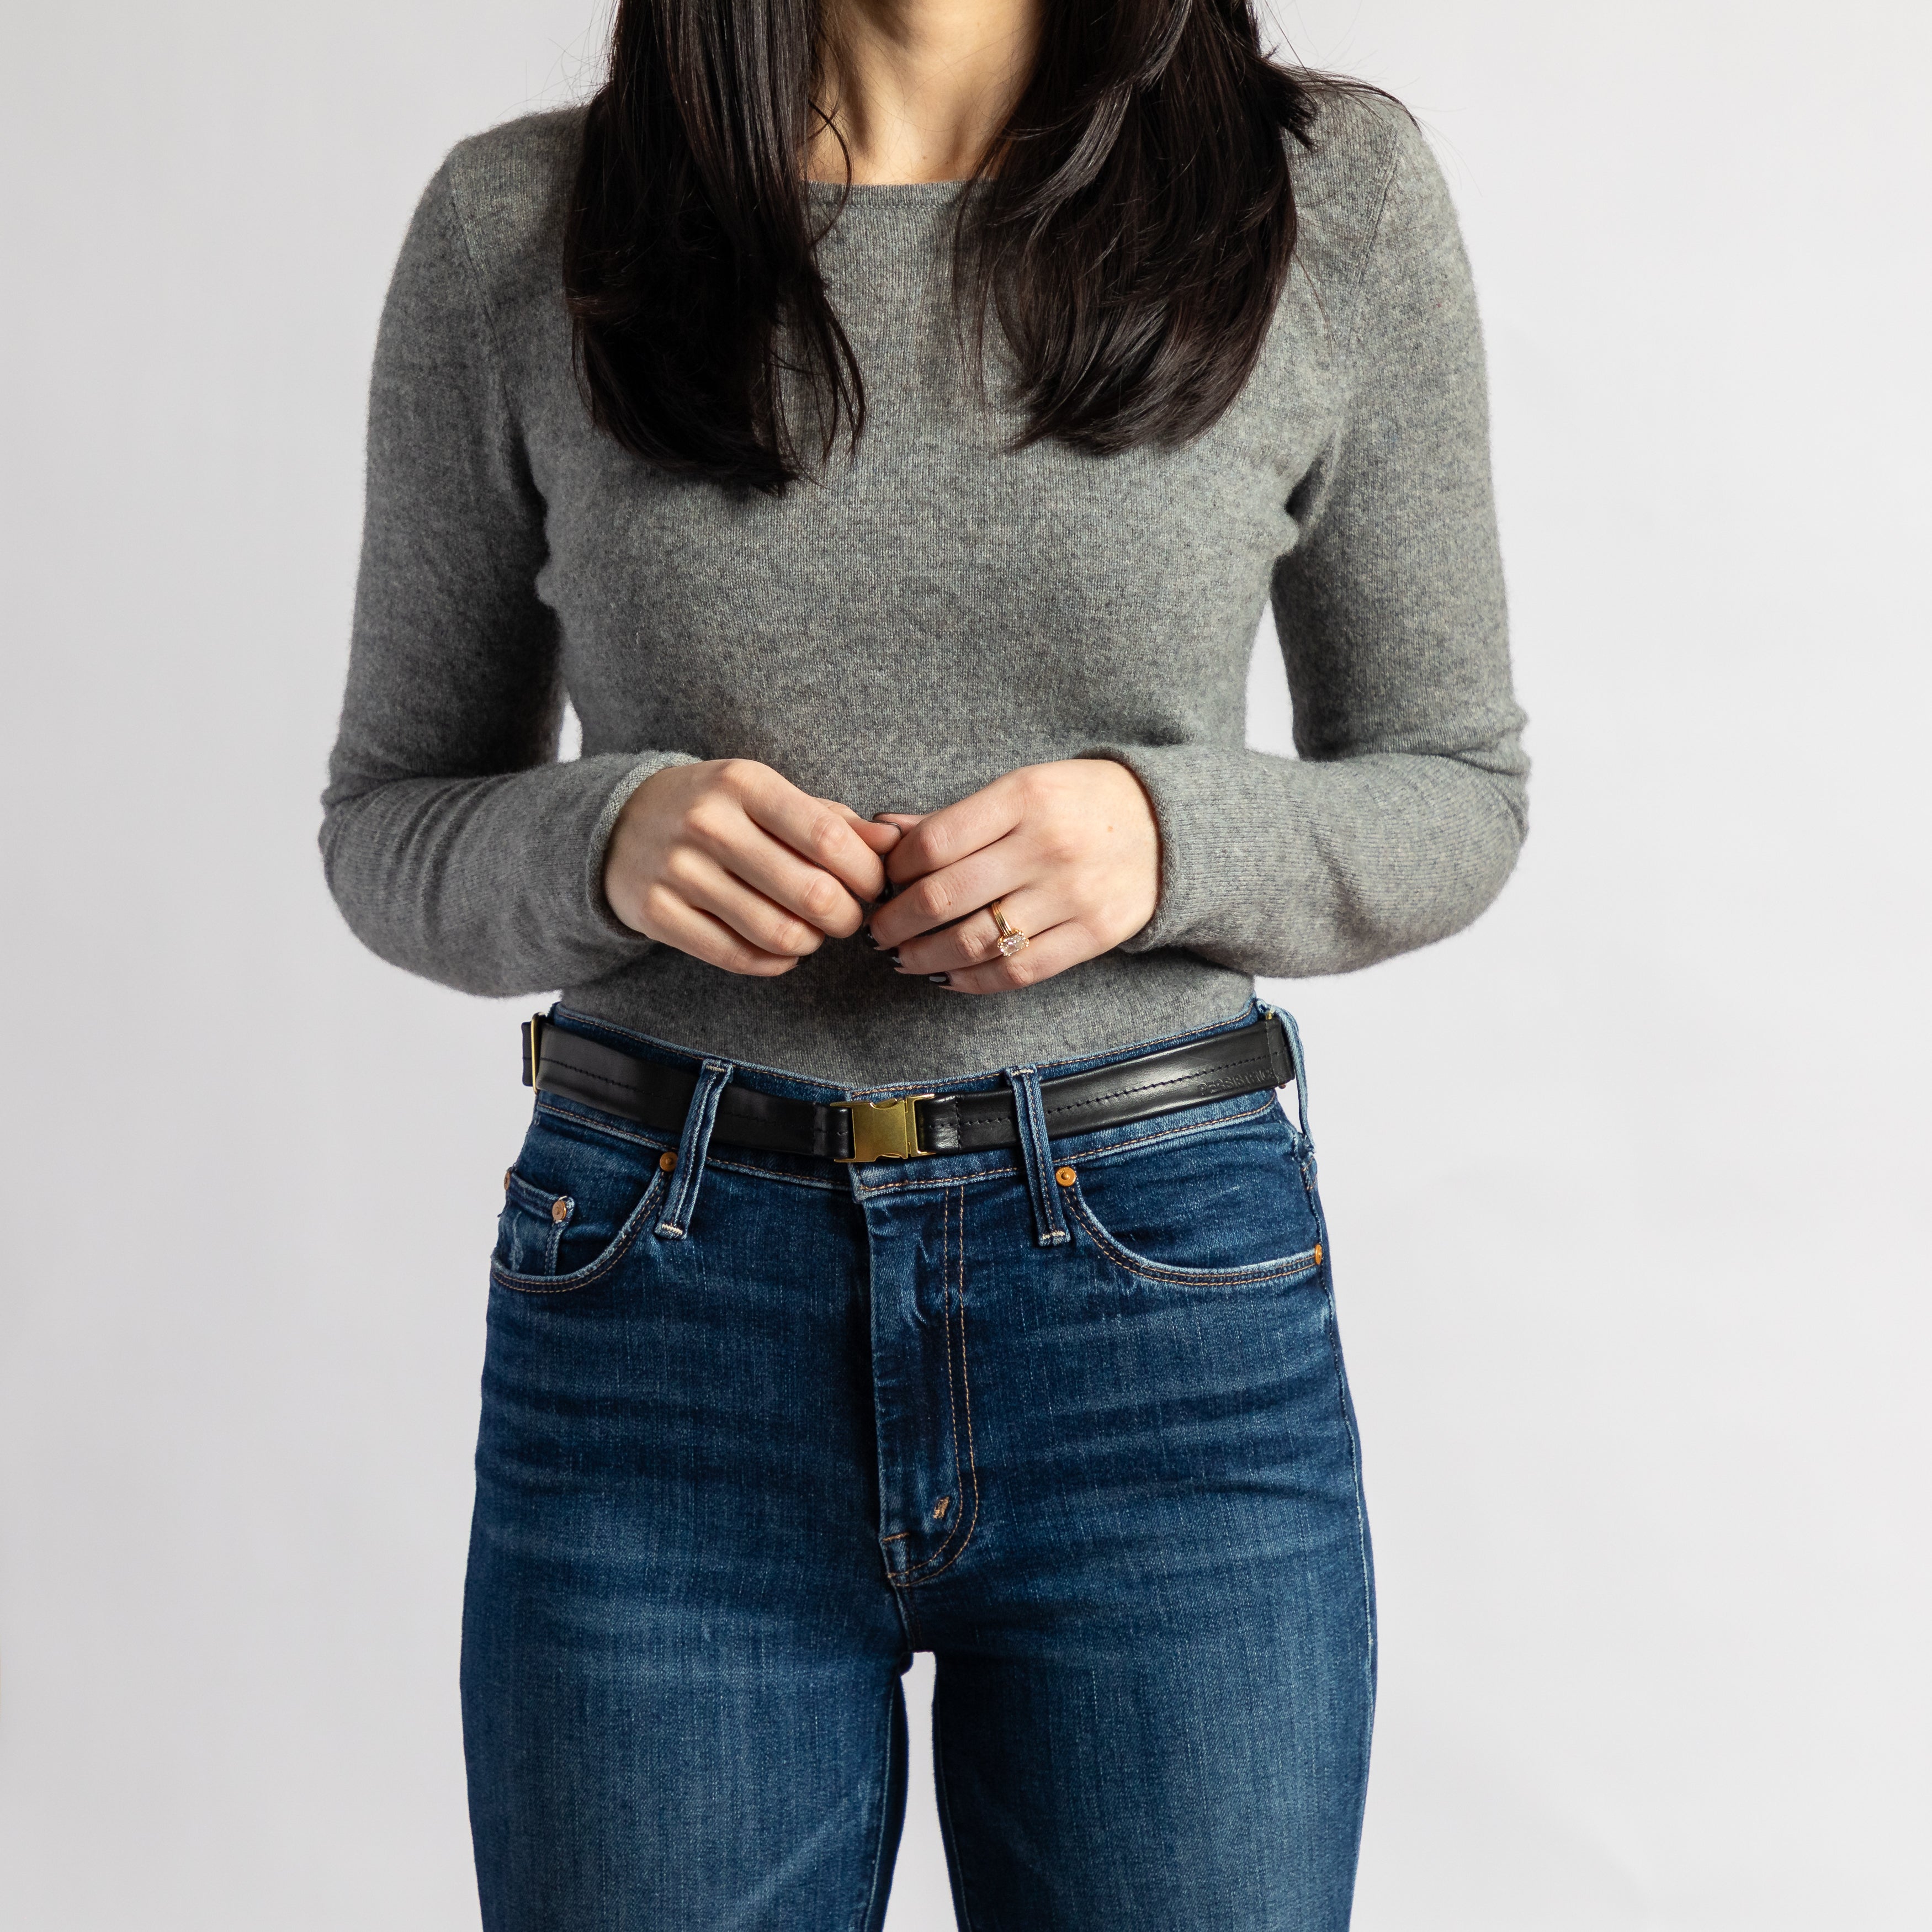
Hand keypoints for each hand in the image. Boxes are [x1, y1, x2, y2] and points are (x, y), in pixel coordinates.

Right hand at [605, 760, 898, 975]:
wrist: (620, 823)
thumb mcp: (768, 796)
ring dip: (811, 942)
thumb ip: (832, 820)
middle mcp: (708, 823)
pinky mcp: (656, 914)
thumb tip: (894, 844)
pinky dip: (775, 962)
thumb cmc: (717, 809)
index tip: (872, 886)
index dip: (866, 874)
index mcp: (744, 783)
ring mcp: (678, 871)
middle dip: (846, 916)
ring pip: (778, 933)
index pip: (828, 838)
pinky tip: (782, 949)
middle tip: (846, 916)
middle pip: (811, 893)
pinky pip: (738, 957)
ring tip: (811, 930)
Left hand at [864, 759, 1159, 993]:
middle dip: (895, 923)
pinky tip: (948, 976)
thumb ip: (954, 818)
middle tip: (877, 932)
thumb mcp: (1021, 789)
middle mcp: (1046, 846)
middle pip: (944, 897)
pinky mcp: (1093, 934)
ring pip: (976, 942)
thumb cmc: (1078, 804)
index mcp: (1023, 797)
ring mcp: (1072, 894)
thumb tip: (881, 834)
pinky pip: (1018, 971)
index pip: (934, 843)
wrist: (1167, 827)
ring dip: (925, 958)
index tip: (883, 883)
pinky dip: (972, 981)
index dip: (894, 871)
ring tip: (903, 958)